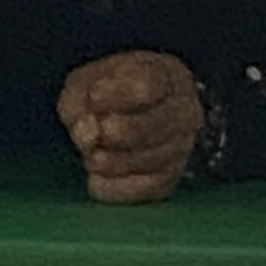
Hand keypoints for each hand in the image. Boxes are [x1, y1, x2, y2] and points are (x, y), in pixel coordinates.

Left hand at [59, 52, 201, 205]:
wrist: (134, 114)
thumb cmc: (110, 91)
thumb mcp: (88, 81)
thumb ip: (79, 100)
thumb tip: (88, 135)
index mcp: (169, 76)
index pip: (146, 87)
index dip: (116, 95)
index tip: (94, 95)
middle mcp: (185, 112)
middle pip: (148, 128)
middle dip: (109, 132)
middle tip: (92, 132)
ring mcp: (182, 148)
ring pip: (144, 161)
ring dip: (106, 159)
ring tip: (92, 151)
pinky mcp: (170, 178)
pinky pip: (141, 189)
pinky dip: (112, 186)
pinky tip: (95, 177)